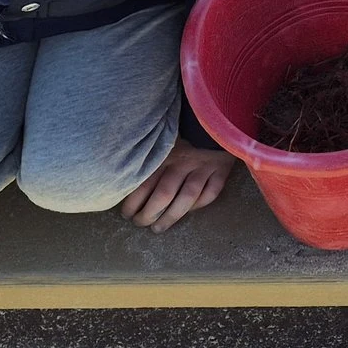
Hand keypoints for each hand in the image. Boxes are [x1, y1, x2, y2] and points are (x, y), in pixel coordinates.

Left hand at [119, 139, 234, 231]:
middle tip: (140, 223)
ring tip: (158, 228)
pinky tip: (189, 211)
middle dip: (149, 214)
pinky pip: (210, 193)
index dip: (134, 202)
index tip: (126, 214)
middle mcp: (183, 162)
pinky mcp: (221, 170)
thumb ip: (150, 156)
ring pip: (187, 198)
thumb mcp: (163, 140)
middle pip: (164, 194)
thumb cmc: (183, 132)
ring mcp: (203, 167)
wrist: (213, 119)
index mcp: (165, 154)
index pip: (146, 183)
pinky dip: (200, 204)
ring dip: (170, 217)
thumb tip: (126, 181)